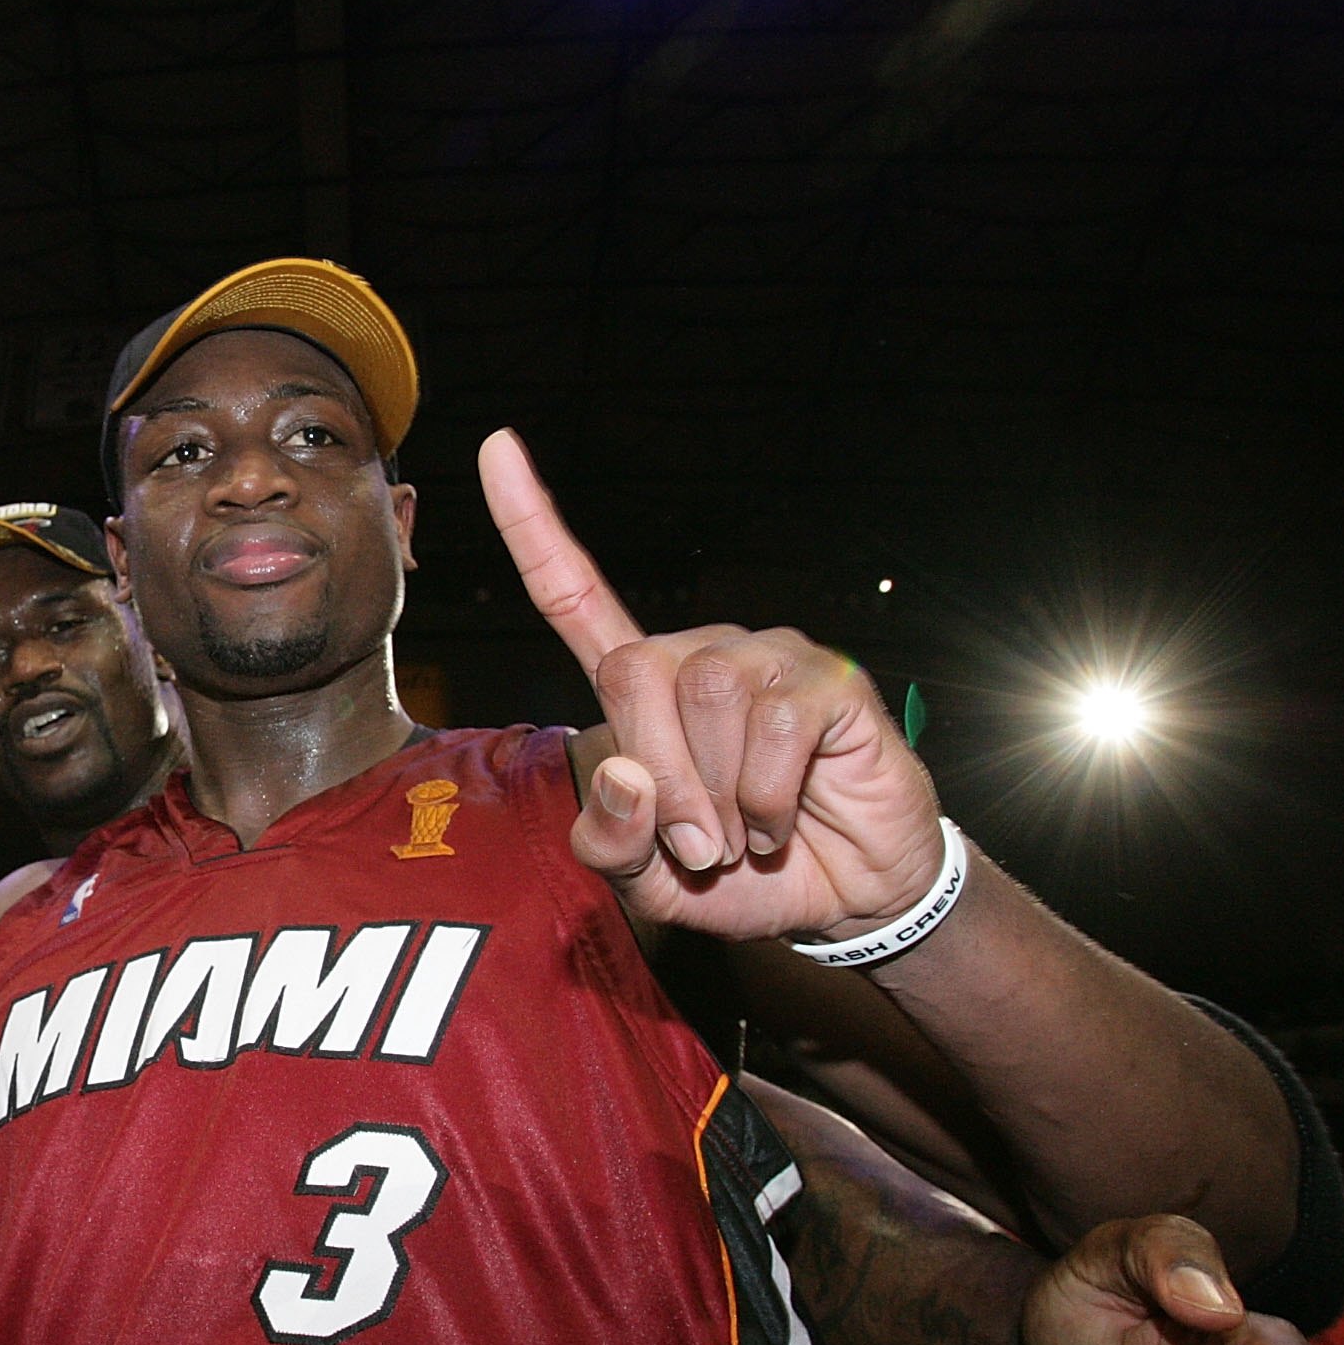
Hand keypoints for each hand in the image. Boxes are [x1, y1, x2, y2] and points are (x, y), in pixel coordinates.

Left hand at [481, 431, 942, 940]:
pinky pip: (772, 722)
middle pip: (633, 673)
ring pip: (704, 694)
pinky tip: (784, 821)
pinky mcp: (828, 680)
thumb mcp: (649, 879)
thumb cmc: (740, 877)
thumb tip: (624, 771)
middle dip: (658, 777)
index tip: (497, 446)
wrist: (846, 898)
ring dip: (717, 796)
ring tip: (746, 834)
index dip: (532, 525)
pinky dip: (767, 800)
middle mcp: (700, 656)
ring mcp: (767, 659)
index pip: (573, 594)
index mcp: (644, 690)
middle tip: (697, 847)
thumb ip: (609, 840)